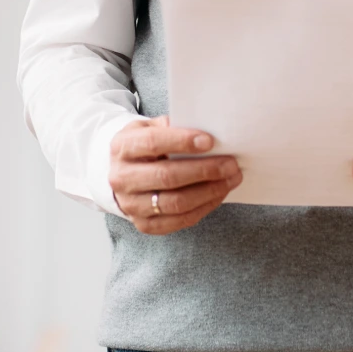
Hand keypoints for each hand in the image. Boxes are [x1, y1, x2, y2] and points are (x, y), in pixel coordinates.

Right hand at [109, 115, 241, 234]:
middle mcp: (122, 178)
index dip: (182, 142)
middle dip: (204, 170)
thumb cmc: (144, 146)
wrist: (123, 173)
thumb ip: (173, 127)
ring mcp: (131, 205)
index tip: (210, 141)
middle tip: (230, 164)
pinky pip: (179, 220)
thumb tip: (209, 135)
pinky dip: (204, 207)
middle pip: (167, 176)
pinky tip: (219, 194)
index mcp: (122, 147)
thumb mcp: (151, 127)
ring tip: (230, 179)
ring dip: (209, 191)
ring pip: (175, 202)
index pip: (153, 143)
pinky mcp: (144, 224)